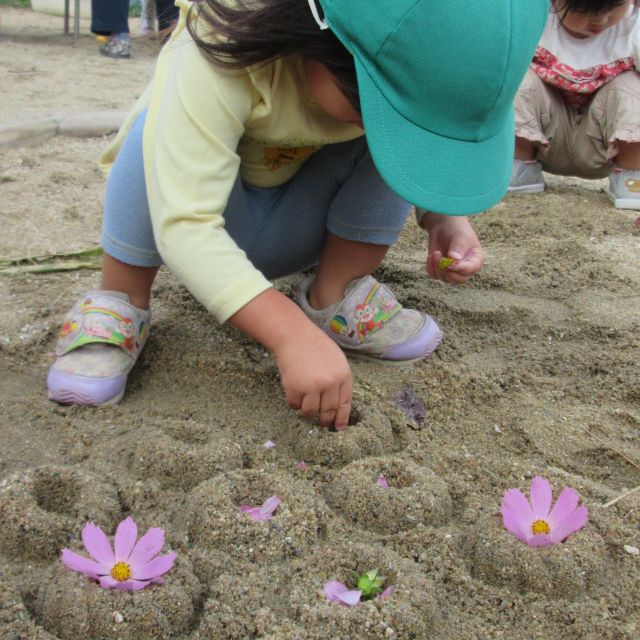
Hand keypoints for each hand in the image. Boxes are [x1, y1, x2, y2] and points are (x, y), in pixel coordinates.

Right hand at [230, 289, 352, 428]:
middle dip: (324, 420)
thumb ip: (339, 379)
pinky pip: (295, 405)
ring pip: (310, 412)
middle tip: (321, 423)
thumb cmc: (315, 346)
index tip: (338, 428)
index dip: (342, 418)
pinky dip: (294, 402)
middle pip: (329, 411)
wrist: (294, 336)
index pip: (345, 403)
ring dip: (307, 410)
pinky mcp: (295, 388)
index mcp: (343, 375)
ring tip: (304, 401)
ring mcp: (312, 386)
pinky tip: (294, 392)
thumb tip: (338, 404)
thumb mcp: (336, 360)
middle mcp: (330, 383)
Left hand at [419, 211, 483, 282]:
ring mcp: (453, 270)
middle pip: (459, 279)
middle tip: (440, 259)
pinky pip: (435, 276)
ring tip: (435, 253)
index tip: (450, 261)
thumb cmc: (456, 229)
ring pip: (446, 279)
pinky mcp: (441, 269)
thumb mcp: (460, 236)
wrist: (444, 225)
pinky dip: (431, 268)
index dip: (461, 268)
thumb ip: (458, 248)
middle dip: (447, 271)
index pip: (471, 269)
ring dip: (438, 268)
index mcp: (476, 259)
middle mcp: (466, 267)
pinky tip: (430, 257)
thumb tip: (454, 260)